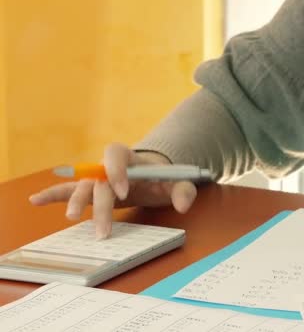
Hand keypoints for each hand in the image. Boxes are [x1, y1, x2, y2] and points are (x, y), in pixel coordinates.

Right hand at [29, 143, 197, 238]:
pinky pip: (70, 190)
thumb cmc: (164, 179)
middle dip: (100, 204)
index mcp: (131, 158)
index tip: (123, 191)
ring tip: (73, 218)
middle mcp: (110, 166)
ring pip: (83, 186)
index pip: (117, 155)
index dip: (117, 170)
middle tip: (104, 230)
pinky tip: (36, 201)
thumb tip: (183, 204)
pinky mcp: (92, 190)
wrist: (155, 175)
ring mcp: (99, 178)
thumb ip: (185, 191)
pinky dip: (54, 195)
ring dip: (76, 202)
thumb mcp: (179, 182)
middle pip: (98, 179)